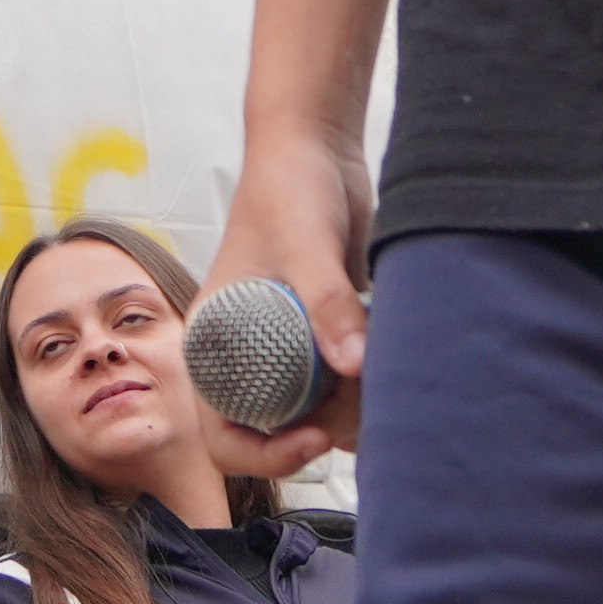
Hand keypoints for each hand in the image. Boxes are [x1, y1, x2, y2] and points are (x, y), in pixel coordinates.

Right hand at [197, 133, 370, 473]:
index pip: (221, 433)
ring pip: (316, 415)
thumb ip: (328, 304)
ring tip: (380, 374)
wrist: (318, 148)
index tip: (313, 437)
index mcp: (214, 342)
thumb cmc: (289, 186)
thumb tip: (356, 366)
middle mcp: (245, 353)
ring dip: (352, 412)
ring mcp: (287, 348)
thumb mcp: (305, 246)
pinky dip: (368, 387)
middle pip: (275, 433)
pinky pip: (342, 387)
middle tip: (361, 405)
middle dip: (322, 433)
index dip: (264, 455)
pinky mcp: (323, 337)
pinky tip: (388, 356)